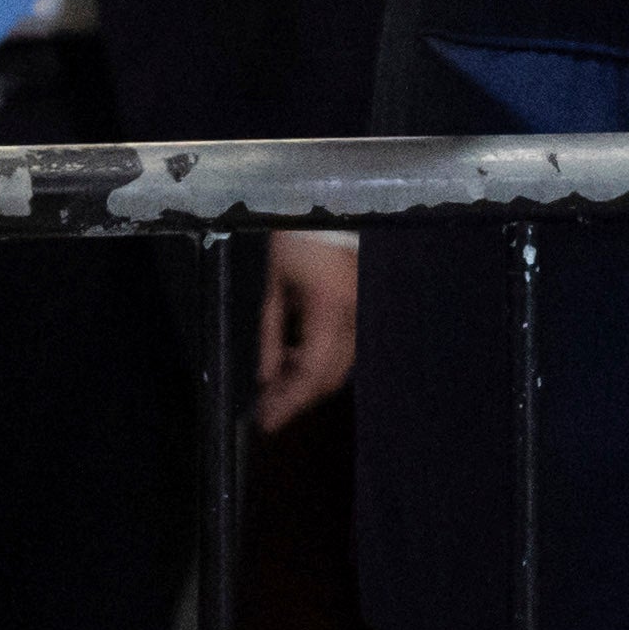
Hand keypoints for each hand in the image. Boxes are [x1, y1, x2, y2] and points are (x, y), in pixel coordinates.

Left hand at [253, 237, 360, 428]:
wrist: (332, 207)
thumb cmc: (296, 241)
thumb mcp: (273, 287)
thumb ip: (270, 335)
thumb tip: (266, 378)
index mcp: (329, 311)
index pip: (312, 373)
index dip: (289, 402)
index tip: (267, 423)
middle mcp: (354, 319)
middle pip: (330, 377)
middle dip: (299, 399)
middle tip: (268, 410)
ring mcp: (362, 315)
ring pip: (339, 367)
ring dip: (309, 383)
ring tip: (277, 388)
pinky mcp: (362, 310)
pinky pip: (344, 349)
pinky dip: (320, 363)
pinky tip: (294, 362)